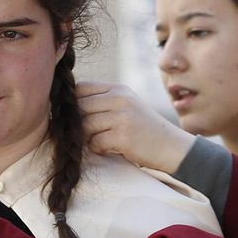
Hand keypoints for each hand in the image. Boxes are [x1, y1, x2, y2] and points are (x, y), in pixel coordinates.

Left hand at [76, 82, 195, 172]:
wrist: (171, 146)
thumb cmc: (144, 128)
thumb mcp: (127, 105)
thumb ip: (102, 101)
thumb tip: (66, 106)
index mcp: (118, 89)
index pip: (81, 88)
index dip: (72, 102)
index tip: (75, 116)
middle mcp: (119, 99)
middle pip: (79, 107)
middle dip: (77, 122)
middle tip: (85, 133)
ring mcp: (122, 117)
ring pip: (85, 126)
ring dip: (87, 138)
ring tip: (101, 141)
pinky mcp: (123, 136)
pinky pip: (95, 142)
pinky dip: (98, 149)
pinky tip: (110, 149)